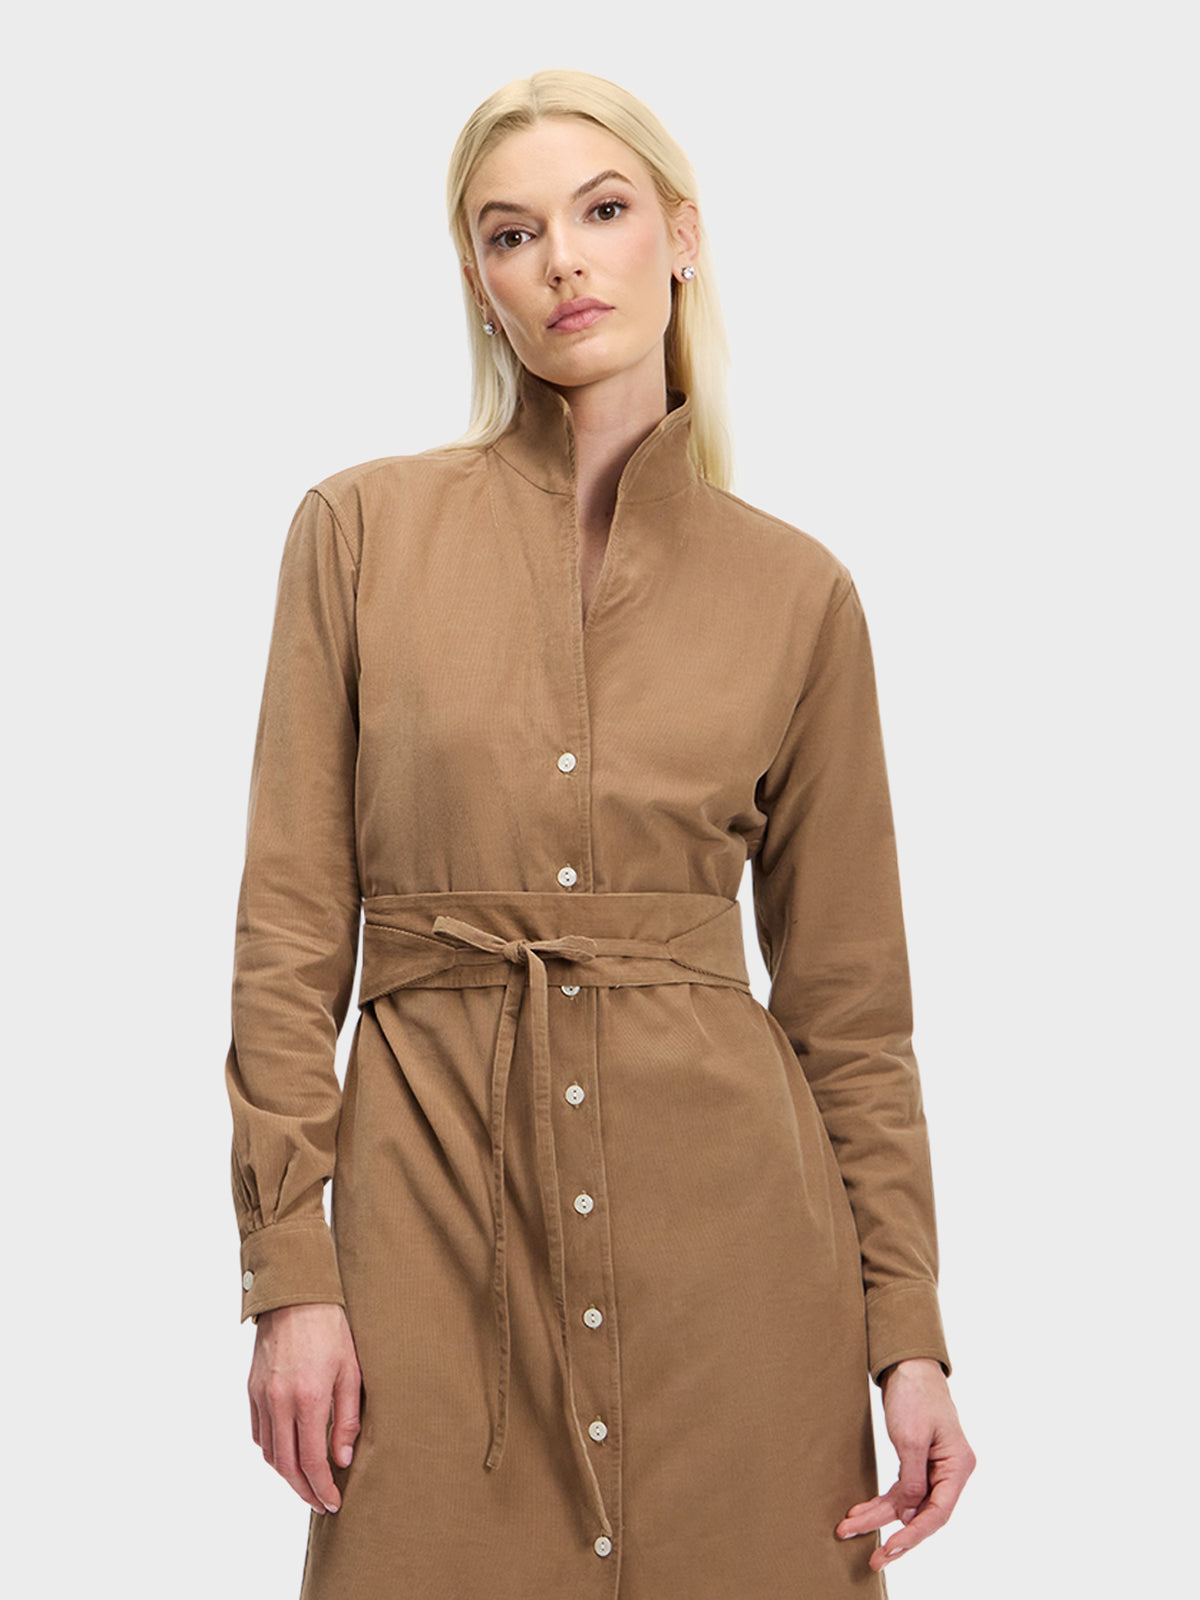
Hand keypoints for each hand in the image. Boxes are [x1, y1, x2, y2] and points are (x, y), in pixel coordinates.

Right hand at [248, 1302, 361, 1514]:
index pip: (311, 1461)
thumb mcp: (350, 1371)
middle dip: (303, 1490)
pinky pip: (259, 1433)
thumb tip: (342, 1460)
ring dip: (286, 1474)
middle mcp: (279, 1402)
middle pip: (286, 1465)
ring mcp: (261, 1396)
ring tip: (306, 1482)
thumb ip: (346, 1419)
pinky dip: (272, 1450)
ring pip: (269, 1453)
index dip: (321, 1488)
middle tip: (319, 1502)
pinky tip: (287, 1453)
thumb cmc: (330, 1329)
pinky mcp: (251, 1389)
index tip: (333, 1502)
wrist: (295, 1297)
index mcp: (307, 1398)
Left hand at [835, 1357, 974, 1572]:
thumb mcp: (911, 1438)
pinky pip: (900, 1491)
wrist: (907, 1365)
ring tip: (849, 1528)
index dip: (915, 1534)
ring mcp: (934, 1469)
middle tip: (872, 1558)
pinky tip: (859, 1511)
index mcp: (957, 1466)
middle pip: (922, 1514)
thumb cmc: (915, 1394)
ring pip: (907, 1505)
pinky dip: (880, 1501)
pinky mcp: (917, 1464)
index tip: (891, 1548)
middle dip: (894, 1535)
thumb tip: (911, 1513)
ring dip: (878, 1517)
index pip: (939, 1512)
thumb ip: (913, 1479)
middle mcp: (949, 1472)